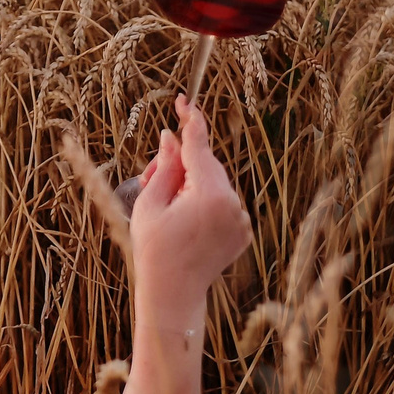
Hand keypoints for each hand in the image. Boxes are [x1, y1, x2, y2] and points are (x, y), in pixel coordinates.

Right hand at [125, 96, 251, 326]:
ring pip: (215, 184)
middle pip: (207, 165)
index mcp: (210, 194)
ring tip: (167, 207)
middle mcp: (233, 203)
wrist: (173, 293)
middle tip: (152, 177)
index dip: (190, 120)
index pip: (200, 146)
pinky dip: (205, 203)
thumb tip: (172, 137)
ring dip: (192, 185)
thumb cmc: (154, 250)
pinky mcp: (243, 231)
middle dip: (181, 165)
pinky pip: (223, 203)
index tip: (184, 100)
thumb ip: (165, 166)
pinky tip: (186, 222)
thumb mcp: (150, 203)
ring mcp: (241, 219)